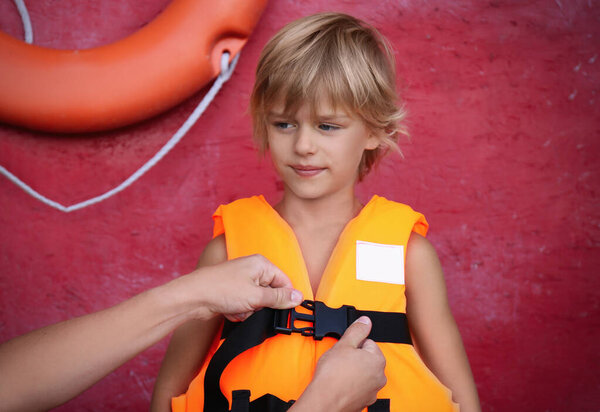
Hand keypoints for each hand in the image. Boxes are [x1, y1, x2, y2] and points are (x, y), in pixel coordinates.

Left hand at [188, 254, 302, 320]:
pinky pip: (245, 306)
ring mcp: (242, 280)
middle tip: (252, 308)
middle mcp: (252, 269)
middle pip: (270, 294)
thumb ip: (279, 298)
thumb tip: (298, 298)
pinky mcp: (233, 292)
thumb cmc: (222, 289)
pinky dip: (240, 311)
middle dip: (262, 306)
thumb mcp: (256, 296)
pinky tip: (230, 310)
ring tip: (237, 308)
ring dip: (250, 310)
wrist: (193, 297)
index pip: (284, 282)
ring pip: (257, 302)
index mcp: (261, 264)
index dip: (284, 298)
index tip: (282, 311)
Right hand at [293, 317, 386, 411]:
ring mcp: (373, 391)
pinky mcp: (365, 401)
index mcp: (377, 360)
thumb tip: (365, 321)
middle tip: (340, 361)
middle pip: (367, 359)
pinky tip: (341, 384)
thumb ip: (357, 330)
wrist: (325, 401)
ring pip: (363, 374)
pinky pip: (360, 388)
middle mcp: (380, 376)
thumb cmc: (333, 375)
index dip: (354, 345)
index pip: (368, 343)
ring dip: (353, 372)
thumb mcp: (344, 344)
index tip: (345, 350)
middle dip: (355, 358)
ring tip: (339, 374)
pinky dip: (352, 385)